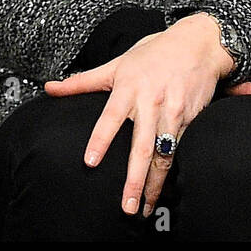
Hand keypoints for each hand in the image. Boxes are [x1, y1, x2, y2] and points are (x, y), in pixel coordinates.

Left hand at [43, 13, 232, 217]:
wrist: (201, 43)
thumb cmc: (156, 52)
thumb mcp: (119, 63)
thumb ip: (84, 81)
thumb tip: (49, 87)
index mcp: (129, 88)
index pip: (111, 116)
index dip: (101, 139)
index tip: (90, 161)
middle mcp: (151, 101)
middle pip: (141, 145)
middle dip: (134, 178)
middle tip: (126, 206)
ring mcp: (173, 111)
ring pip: (163, 153)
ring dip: (154, 183)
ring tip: (144, 206)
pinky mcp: (190, 118)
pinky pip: (180, 148)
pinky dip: (174, 170)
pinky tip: (167, 188)